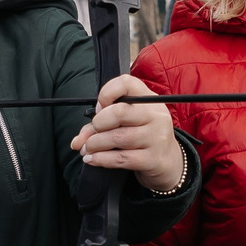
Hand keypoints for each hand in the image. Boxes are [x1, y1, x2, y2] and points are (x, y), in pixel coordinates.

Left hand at [74, 75, 187, 191]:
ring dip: (95, 144)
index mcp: (149, 99)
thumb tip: (77, 141)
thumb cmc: (142, 137)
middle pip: (120, 112)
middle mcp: (156, 115)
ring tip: (87, 149)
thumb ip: (100, 125)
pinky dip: (101, 159)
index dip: (106, 93)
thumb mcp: (128, 123)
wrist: (167, 162)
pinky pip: (121, 158)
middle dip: (98, 123)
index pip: (126, 83)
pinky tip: (92, 159)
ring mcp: (156, 138)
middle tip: (94, 132)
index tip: (99, 108)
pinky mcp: (153, 159)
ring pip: (118, 138)